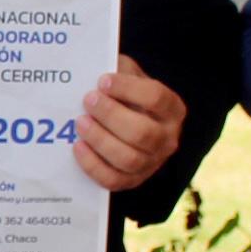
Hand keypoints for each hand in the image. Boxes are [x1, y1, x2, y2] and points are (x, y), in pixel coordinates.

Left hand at [75, 56, 185, 192]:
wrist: (128, 120)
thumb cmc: (125, 94)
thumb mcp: (128, 75)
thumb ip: (118, 70)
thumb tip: (95, 72)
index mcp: (172, 108)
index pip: (156, 98)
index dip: (128, 89)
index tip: (102, 81)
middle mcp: (168, 138)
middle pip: (142, 133)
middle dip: (111, 116)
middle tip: (88, 101)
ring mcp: (152, 163)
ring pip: (128, 159)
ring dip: (100, 140)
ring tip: (80, 122)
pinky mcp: (133, 180)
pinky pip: (113, 180)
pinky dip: (93, 165)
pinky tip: (78, 146)